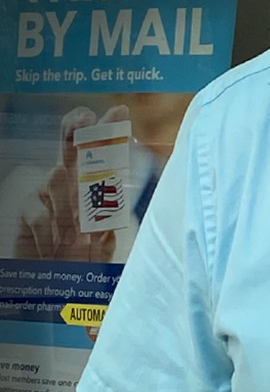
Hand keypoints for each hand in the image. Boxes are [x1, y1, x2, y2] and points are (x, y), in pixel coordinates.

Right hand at [16, 105, 129, 260]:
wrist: (56, 280)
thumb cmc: (85, 256)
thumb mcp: (104, 236)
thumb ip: (109, 217)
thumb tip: (118, 197)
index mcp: (94, 181)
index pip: (102, 150)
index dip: (109, 128)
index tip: (120, 112)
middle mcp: (69, 179)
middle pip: (70, 145)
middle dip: (79, 129)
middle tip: (87, 120)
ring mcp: (45, 191)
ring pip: (57, 180)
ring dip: (71, 210)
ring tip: (79, 241)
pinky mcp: (27, 208)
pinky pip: (40, 214)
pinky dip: (51, 234)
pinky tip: (55, 251)